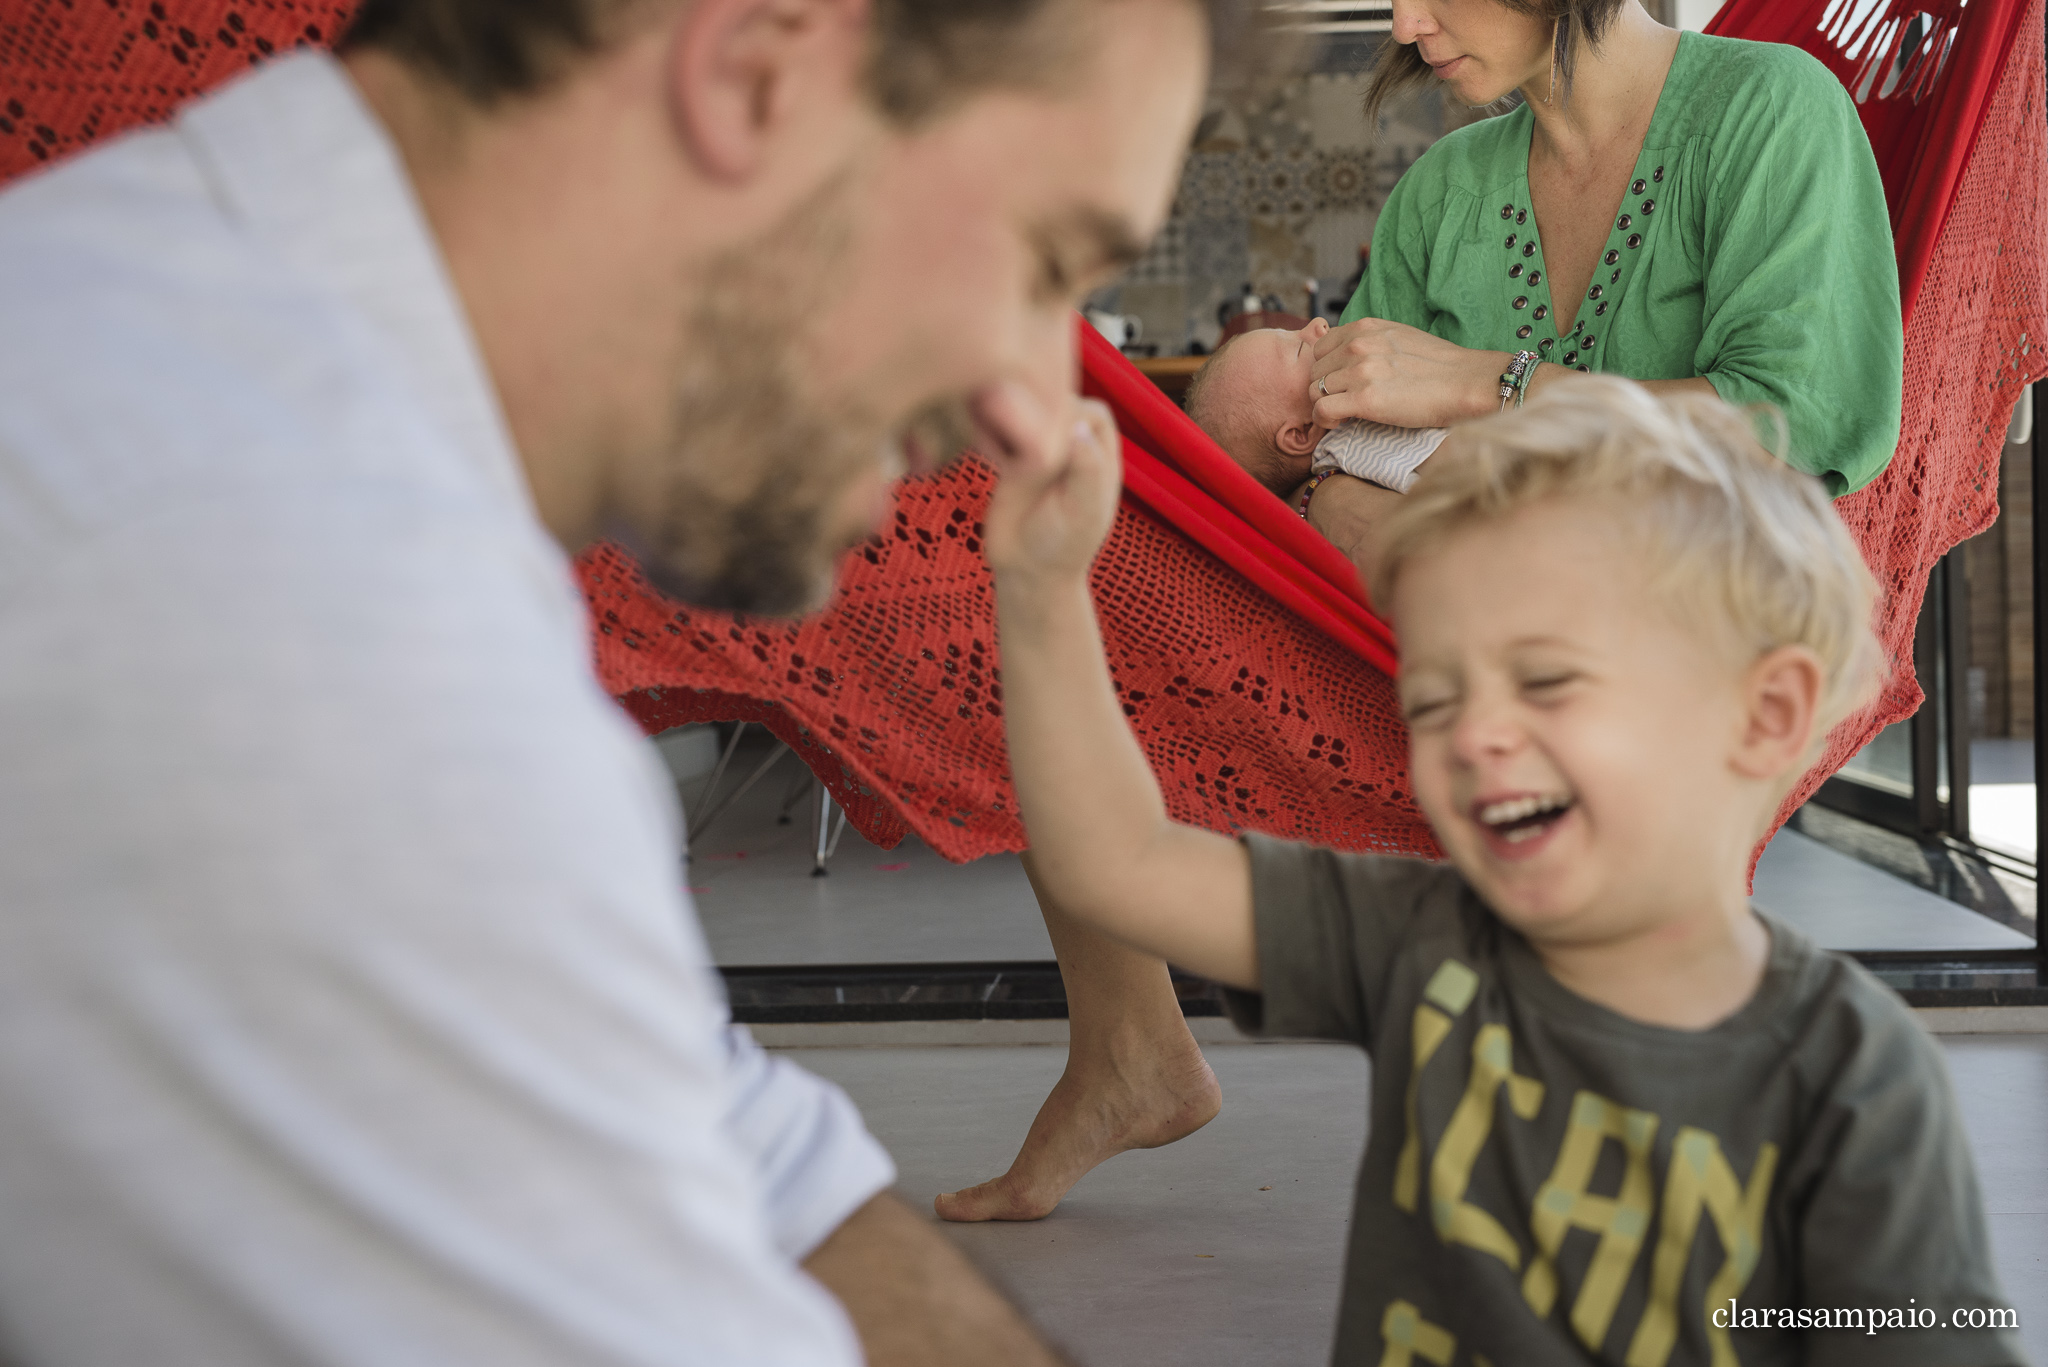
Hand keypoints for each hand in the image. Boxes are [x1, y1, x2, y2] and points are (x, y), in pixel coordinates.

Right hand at [977, 382, 1121, 584]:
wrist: (1026, 570)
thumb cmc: (1064, 544)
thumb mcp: (1083, 511)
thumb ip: (1086, 471)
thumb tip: (1077, 427)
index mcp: (1099, 456)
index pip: (1094, 413)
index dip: (1076, 415)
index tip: (1054, 439)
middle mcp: (1072, 447)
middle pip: (1059, 401)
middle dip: (1041, 409)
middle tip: (1024, 436)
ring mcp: (1040, 449)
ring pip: (1030, 408)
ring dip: (1016, 414)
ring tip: (1006, 447)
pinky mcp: (1009, 456)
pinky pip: (1003, 426)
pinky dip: (994, 427)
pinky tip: (989, 451)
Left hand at [1309, 317, 1504, 428]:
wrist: (1466, 382)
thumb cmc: (1438, 365)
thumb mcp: (1397, 337)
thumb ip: (1369, 341)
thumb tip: (1347, 355)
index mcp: (1364, 327)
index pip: (1320, 347)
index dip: (1327, 368)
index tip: (1341, 382)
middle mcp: (1357, 345)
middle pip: (1314, 372)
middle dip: (1326, 388)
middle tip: (1344, 402)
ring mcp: (1359, 372)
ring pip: (1314, 392)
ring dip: (1326, 405)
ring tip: (1346, 413)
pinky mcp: (1364, 400)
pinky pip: (1321, 411)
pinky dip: (1326, 421)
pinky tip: (1342, 423)